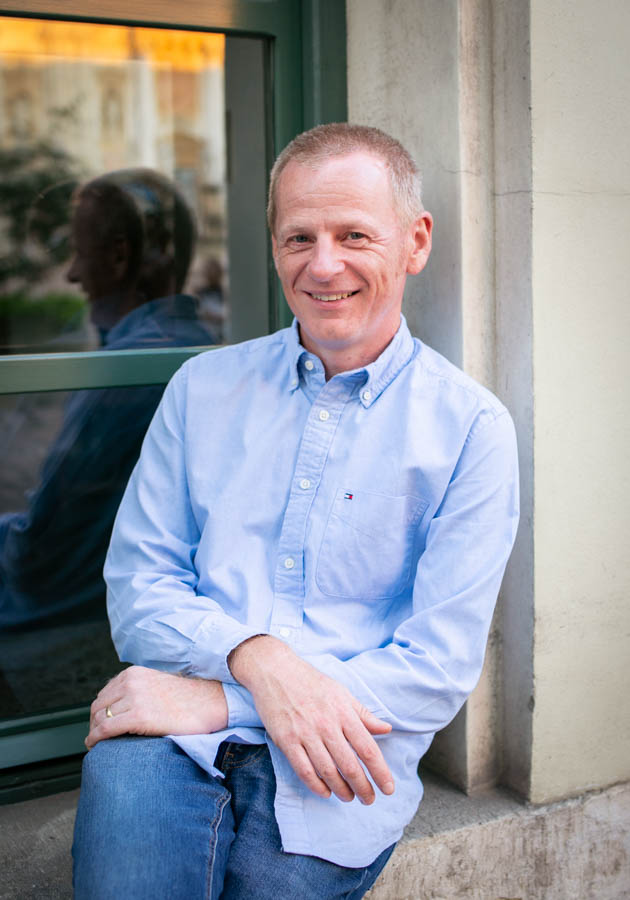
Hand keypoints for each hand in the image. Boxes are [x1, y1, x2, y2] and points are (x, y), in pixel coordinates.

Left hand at [85, 665, 227, 749]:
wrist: (210, 703)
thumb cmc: (188, 699)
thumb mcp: (158, 684)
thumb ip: (139, 690)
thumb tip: (122, 706)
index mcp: (134, 673)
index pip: (104, 694)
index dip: (99, 712)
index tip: (100, 724)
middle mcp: (131, 682)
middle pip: (98, 706)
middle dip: (94, 723)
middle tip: (97, 738)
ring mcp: (134, 698)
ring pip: (98, 718)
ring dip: (94, 733)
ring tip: (97, 744)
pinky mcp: (138, 716)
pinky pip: (105, 729)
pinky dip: (95, 739)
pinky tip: (95, 746)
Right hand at [228, 636, 393, 804]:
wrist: (275, 671)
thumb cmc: (311, 682)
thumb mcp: (342, 693)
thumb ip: (363, 714)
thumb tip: (386, 730)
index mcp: (344, 712)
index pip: (367, 749)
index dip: (380, 772)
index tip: (388, 788)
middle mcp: (327, 724)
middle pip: (349, 765)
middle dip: (363, 788)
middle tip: (369, 799)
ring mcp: (305, 733)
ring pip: (328, 771)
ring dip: (342, 790)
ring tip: (350, 797)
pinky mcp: (286, 740)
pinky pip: (304, 770)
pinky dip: (317, 786)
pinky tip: (326, 792)